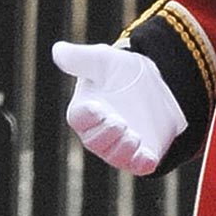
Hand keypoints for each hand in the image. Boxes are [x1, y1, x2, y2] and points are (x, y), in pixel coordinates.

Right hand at [52, 40, 184, 174]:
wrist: (157, 82)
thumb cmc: (121, 71)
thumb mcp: (104, 59)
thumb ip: (81, 58)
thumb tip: (57, 50)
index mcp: (85, 109)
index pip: (79, 118)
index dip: (88, 116)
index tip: (98, 108)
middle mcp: (99, 132)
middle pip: (95, 142)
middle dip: (107, 135)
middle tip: (121, 123)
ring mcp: (120, 144)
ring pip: (115, 156)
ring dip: (123, 150)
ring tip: (134, 136)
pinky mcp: (142, 153)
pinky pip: (139, 165)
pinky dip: (142, 163)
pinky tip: (148, 158)